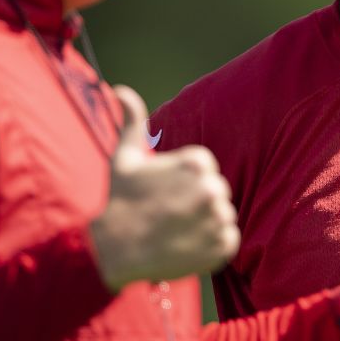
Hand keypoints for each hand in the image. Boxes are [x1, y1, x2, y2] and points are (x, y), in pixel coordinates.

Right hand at [88, 85, 240, 291]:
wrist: (111, 249)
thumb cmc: (118, 201)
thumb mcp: (124, 157)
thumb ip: (133, 122)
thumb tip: (121, 91)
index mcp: (196, 161)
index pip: (207, 171)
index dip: (186, 185)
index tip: (166, 195)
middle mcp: (211, 188)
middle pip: (216, 194)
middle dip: (197, 204)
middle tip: (170, 216)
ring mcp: (217, 218)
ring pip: (223, 218)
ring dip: (205, 225)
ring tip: (176, 232)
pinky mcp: (220, 247)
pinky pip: (228, 241)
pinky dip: (212, 246)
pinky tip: (187, 247)